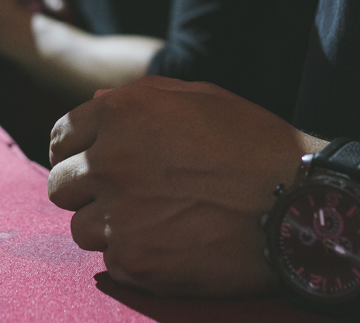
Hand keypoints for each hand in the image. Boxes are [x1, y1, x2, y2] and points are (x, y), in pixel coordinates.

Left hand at [47, 75, 323, 296]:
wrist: (298, 201)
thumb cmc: (254, 143)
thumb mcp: (198, 99)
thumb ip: (139, 98)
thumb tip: (96, 104)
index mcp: (121, 114)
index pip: (62, 137)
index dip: (77, 152)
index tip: (94, 165)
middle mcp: (110, 159)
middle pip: (61, 184)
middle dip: (87, 190)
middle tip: (127, 197)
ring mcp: (118, 213)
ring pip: (80, 227)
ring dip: (109, 227)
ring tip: (156, 222)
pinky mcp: (134, 259)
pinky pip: (111, 261)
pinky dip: (135, 257)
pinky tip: (172, 245)